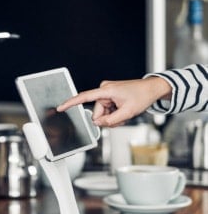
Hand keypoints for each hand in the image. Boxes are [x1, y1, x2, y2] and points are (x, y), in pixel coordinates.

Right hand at [56, 77, 171, 127]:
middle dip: (107, 119)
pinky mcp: (109, 96)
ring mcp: (106, 93)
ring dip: (112, 117)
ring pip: (102, 114)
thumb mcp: (127, 113)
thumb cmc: (142, 96)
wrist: (152, 89)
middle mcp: (103, 90)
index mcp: (106, 90)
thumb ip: (110, 121)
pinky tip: (123, 111)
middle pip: (97, 113)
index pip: (84, 97)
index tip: (60, 108)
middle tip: (121, 117)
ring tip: (124, 113)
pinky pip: (106, 110)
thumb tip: (98, 124)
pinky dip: (114, 114)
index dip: (71, 103)